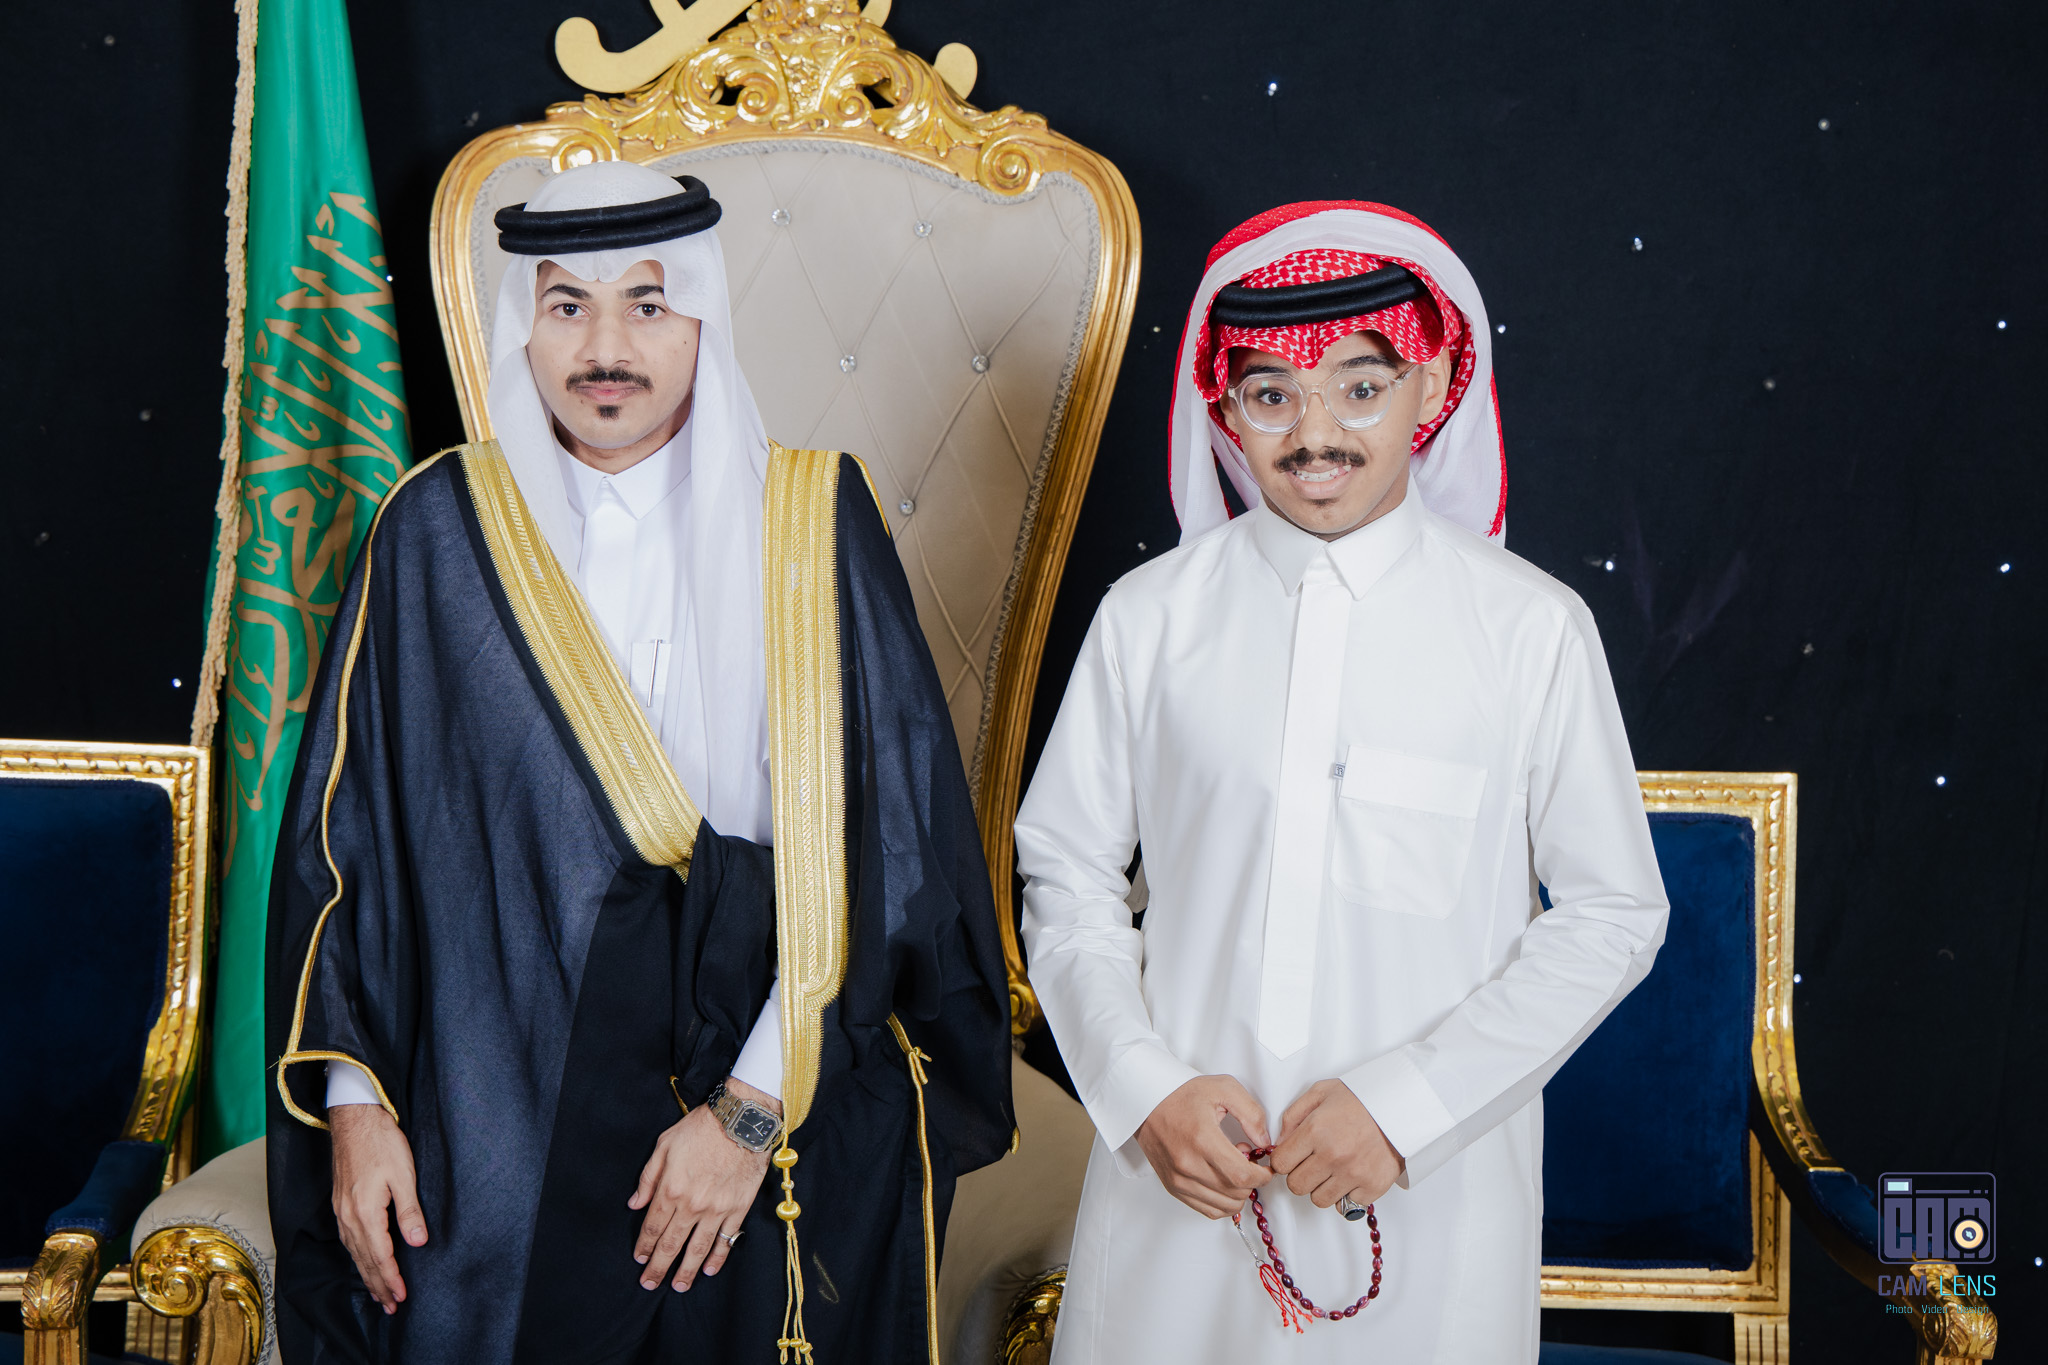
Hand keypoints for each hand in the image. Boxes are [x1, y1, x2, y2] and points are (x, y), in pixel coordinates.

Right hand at [329, 1103, 426, 1313]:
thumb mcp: (404, 1174)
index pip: (380, 1255)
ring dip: (366, 1275)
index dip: (391, 1278)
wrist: (354, 1119)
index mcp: (365, 1211)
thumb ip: (409, 1211)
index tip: (401, 1297)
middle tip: (391, 1306)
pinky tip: (362, 1262)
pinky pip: (347, 1240)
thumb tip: (418, 1242)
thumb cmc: (381, 1142)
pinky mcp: (340, 1203)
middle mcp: (349, 1216)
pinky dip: (357, 1257)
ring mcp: (341, 1210)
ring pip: (354, 1252)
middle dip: (378, 1285)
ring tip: (378, 1294)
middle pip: (364, 1260)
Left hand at [628, 1077, 777, 1290]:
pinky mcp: (737, 1208)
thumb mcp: (664, 1145)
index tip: (639, 1260)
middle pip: (671, 1244)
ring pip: (698, 1249)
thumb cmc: (700, 1128)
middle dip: (659, 1267)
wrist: (740, 1120)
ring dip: (686, 1270)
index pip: (652, 1227)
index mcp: (670, 1189)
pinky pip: (726, 1240)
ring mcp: (716, 1210)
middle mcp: (692, 1205)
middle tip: (649, 1284)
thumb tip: (635, 1204)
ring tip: (678, 1286)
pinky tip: (709, 1270)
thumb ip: (648, 1178)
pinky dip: (717, 1257)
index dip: (644, 1247)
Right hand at [1134, 1075, 1273, 1218]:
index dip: (1263, 1176)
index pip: (1242, 1176)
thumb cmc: (1182, 1094)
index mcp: (1202, 1139)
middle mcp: (1188, 1164)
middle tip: (1248, 1159)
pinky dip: (1223, 1202)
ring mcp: (1179, 1179)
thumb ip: (1251, 1114)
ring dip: (1238, 1192)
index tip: (1267, 1167)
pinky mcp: (1173, 1187)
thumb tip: (1264, 1142)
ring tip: (1232, 1168)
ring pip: (1224, 1206)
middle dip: (1252, 1181)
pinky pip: (1208, 1210)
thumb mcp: (1223, 1088)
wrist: (1145, 1102)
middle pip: (1235, 1193)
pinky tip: (1223, 1180)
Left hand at [1269, 1079, 1402, 1208]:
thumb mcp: (1321, 1092)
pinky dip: (1346, 1195)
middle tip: (1312, 1164)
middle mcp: (1332, 1155)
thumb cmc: (1362, 1099)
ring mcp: (1353, 1174)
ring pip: (1319, 1199)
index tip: (1291, 1157)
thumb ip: (1293, 1116)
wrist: (1402, 1107)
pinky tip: (1350, 1177)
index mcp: (1315, 1131)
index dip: (1283, 1161)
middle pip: (1296, 1186)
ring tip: (1332, 1170)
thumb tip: (1280, 1141)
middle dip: (1299, 1176)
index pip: (1280, 1164)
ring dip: (1321, 1187)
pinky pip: (1346, 1205)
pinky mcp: (1372, 1187)